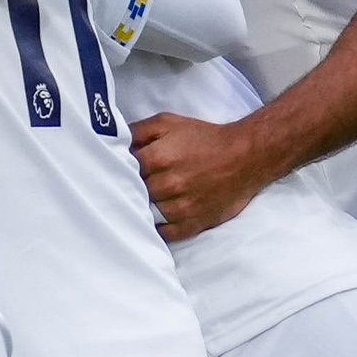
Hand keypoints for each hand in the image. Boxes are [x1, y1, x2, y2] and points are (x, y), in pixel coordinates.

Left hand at [128, 112, 270, 238]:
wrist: (245, 155)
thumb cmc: (204, 137)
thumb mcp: (167, 122)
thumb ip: (137, 130)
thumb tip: (112, 139)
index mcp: (157, 158)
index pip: (123, 169)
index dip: (120, 169)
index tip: (120, 170)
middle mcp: (167, 185)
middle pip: (134, 192)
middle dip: (133, 188)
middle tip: (135, 185)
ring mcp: (180, 208)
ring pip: (148, 212)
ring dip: (145, 207)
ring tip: (148, 199)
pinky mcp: (193, 223)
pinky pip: (166, 234)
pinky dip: (159, 229)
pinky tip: (157, 220)